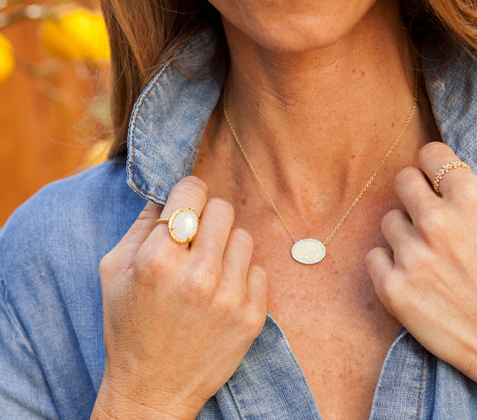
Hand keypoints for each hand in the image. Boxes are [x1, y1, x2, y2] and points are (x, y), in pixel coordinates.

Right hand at [94, 177, 266, 419]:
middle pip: (223, 209)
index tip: (188, 199)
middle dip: (208, 216)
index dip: (189, 190)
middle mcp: (198, 275)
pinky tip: (221, 292)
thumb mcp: (115, 271)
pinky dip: (241, 275)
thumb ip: (142, 224)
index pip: (192, 191)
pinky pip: (258, 269)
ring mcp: (229, 297)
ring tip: (208, 268)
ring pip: (243, 236)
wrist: (153, 390)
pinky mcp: (251, 316)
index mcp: (159, 260)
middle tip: (197, 236)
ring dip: (226, 246)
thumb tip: (167, 192)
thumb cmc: (129, 327)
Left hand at [366, 142, 476, 390]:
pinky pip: (375, 255)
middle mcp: (437, 222)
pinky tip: (413, 276)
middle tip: (428, 213)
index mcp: (470, 199)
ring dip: (405, 233)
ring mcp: (413, 255)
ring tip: (429, 255)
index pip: (430, 153)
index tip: (433, 176)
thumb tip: (460, 164)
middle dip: (415, 192)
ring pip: (388, 219)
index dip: (433, 164)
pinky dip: (389, 264)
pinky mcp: (394, 287)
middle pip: (402, 179)